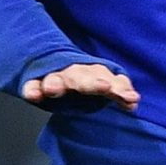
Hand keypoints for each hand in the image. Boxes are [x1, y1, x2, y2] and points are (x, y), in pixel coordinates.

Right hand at [21, 62, 139, 110]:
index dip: (118, 86)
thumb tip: (134, 103)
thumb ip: (117, 91)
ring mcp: (53, 77)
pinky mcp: (34, 83)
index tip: (130, 97)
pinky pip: (32, 85)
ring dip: (56, 83)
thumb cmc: (78, 78)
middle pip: (82, 76)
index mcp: (90, 72)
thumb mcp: (99, 82)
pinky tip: (32, 95)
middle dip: (92, 83)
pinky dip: (32, 89)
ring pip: (56, 78)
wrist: (47, 61)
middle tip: (104, 87)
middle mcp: (72, 72)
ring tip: (53, 90)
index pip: (107, 77)